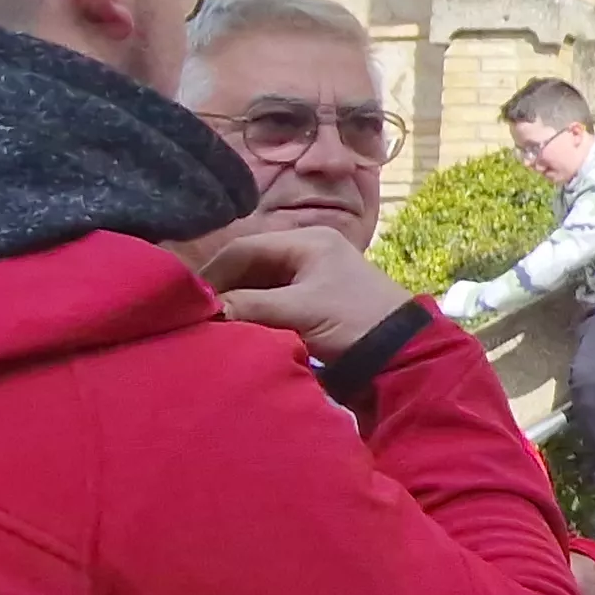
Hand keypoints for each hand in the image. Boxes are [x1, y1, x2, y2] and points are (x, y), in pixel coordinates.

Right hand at [202, 227, 419, 364]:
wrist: (405, 353)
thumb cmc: (356, 322)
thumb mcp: (301, 311)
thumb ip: (251, 307)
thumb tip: (207, 312)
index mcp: (307, 241)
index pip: (245, 248)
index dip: (213, 272)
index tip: (190, 300)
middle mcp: (307, 252)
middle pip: (249, 266)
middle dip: (223, 290)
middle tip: (197, 316)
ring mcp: (311, 278)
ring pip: (258, 286)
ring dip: (237, 305)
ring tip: (212, 326)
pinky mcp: (314, 303)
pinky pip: (272, 303)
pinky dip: (253, 316)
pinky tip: (237, 332)